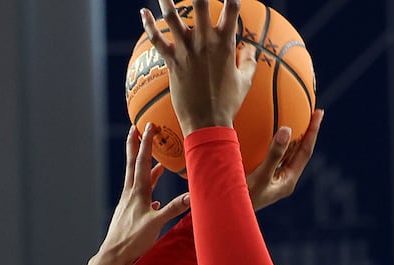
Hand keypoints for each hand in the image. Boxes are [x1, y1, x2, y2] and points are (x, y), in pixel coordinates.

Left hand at [96, 126, 184, 264]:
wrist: (113, 256)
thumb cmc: (132, 241)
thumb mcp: (156, 224)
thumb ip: (173, 208)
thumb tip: (192, 195)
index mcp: (137, 192)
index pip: (143, 161)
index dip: (147, 142)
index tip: (149, 125)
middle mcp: (130, 194)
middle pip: (133, 164)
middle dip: (136, 145)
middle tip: (136, 128)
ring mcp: (128, 204)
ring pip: (137, 179)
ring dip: (145, 167)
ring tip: (155, 161)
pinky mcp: (129, 214)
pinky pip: (140, 197)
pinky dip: (147, 192)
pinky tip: (153, 199)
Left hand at [140, 0, 255, 133]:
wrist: (207, 123)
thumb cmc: (228, 104)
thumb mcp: (245, 80)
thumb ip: (248, 61)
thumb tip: (250, 50)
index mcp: (226, 43)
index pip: (232, 7)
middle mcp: (206, 42)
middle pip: (201, 4)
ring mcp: (187, 51)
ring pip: (174, 17)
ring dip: (167, 0)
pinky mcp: (172, 62)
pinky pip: (158, 40)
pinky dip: (149, 26)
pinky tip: (143, 13)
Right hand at [247, 109, 323, 211]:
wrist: (226, 213)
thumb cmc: (243, 198)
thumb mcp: (260, 176)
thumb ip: (274, 154)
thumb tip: (287, 129)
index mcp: (288, 180)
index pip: (305, 151)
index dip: (313, 131)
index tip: (319, 112)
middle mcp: (283, 179)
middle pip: (299, 150)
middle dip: (306, 131)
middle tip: (312, 111)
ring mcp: (272, 178)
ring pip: (285, 152)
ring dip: (290, 136)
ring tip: (294, 117)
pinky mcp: (260, 176)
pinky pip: (271, 154)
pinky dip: (272, 141)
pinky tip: (266, 131)